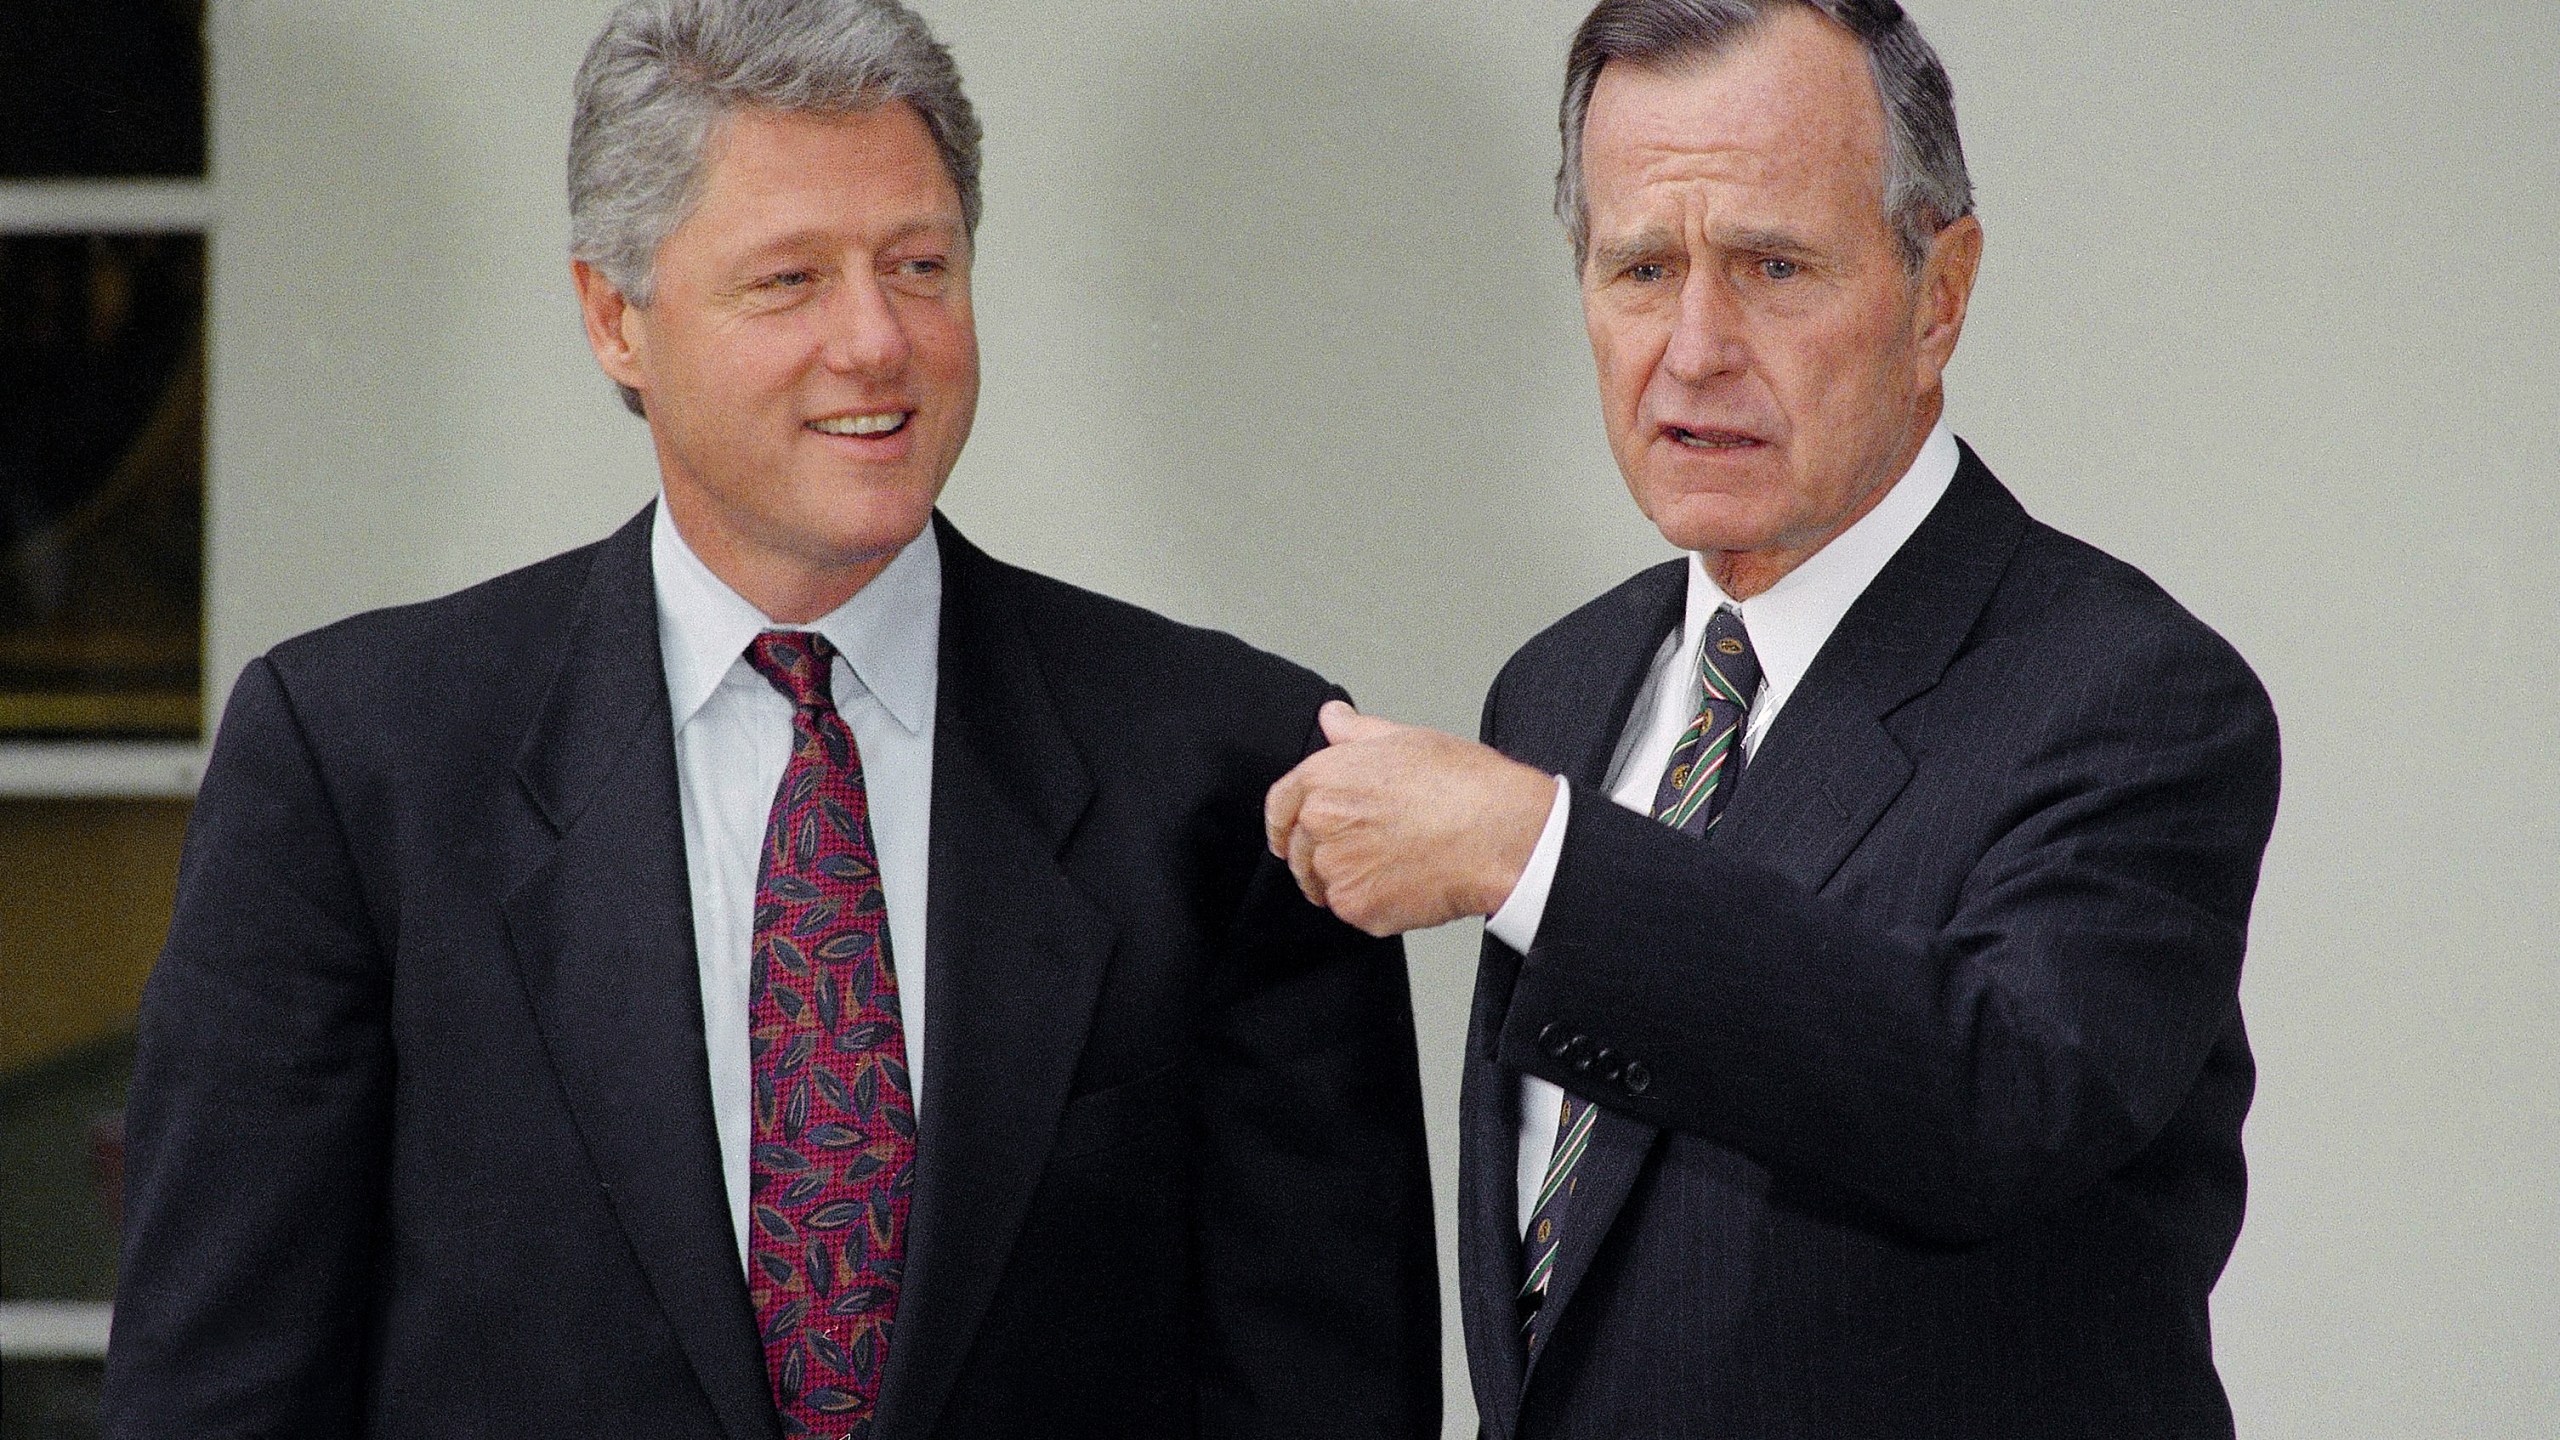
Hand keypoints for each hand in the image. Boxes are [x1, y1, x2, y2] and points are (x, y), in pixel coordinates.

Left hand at [1264, 701, 1558, 936]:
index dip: (1283, 821)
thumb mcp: (1406, 739)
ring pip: (1325, 883)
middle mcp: (1321, 824)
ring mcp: (1337, 870)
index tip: (1288, 835)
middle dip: (1322, 853)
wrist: (1498, 836)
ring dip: (1348, 879)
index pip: (1280, 805)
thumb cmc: (1464, 786)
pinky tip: (1408, 883)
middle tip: (1366, 851)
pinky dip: (1373, 904)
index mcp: (1325, 778)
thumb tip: (1333, 717)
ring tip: (1396, 863)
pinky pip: (1353, 911)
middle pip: (1300, 849)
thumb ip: (1356, 732)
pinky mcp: (1358, 908)